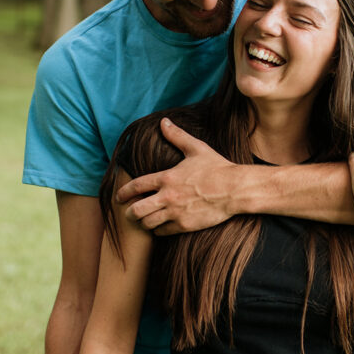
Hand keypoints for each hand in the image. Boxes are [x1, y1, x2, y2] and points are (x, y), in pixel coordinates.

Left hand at [116, 119, 237, 234]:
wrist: (235, 189)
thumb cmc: (217, 168)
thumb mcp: (196, 149)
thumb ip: (177, 136)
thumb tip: (163, 122)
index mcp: (167, 178)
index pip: (136, 186)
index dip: (123, 192)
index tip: (118, 197)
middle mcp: (168, 196)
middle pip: (136, 210)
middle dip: (129, 213)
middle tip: (129, 213)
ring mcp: (176, 212)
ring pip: (148, 223)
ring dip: (144, 222)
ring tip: (144, 220)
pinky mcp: (185, 225)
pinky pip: (163, 232)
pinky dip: (158, 230)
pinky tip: (160, 227)